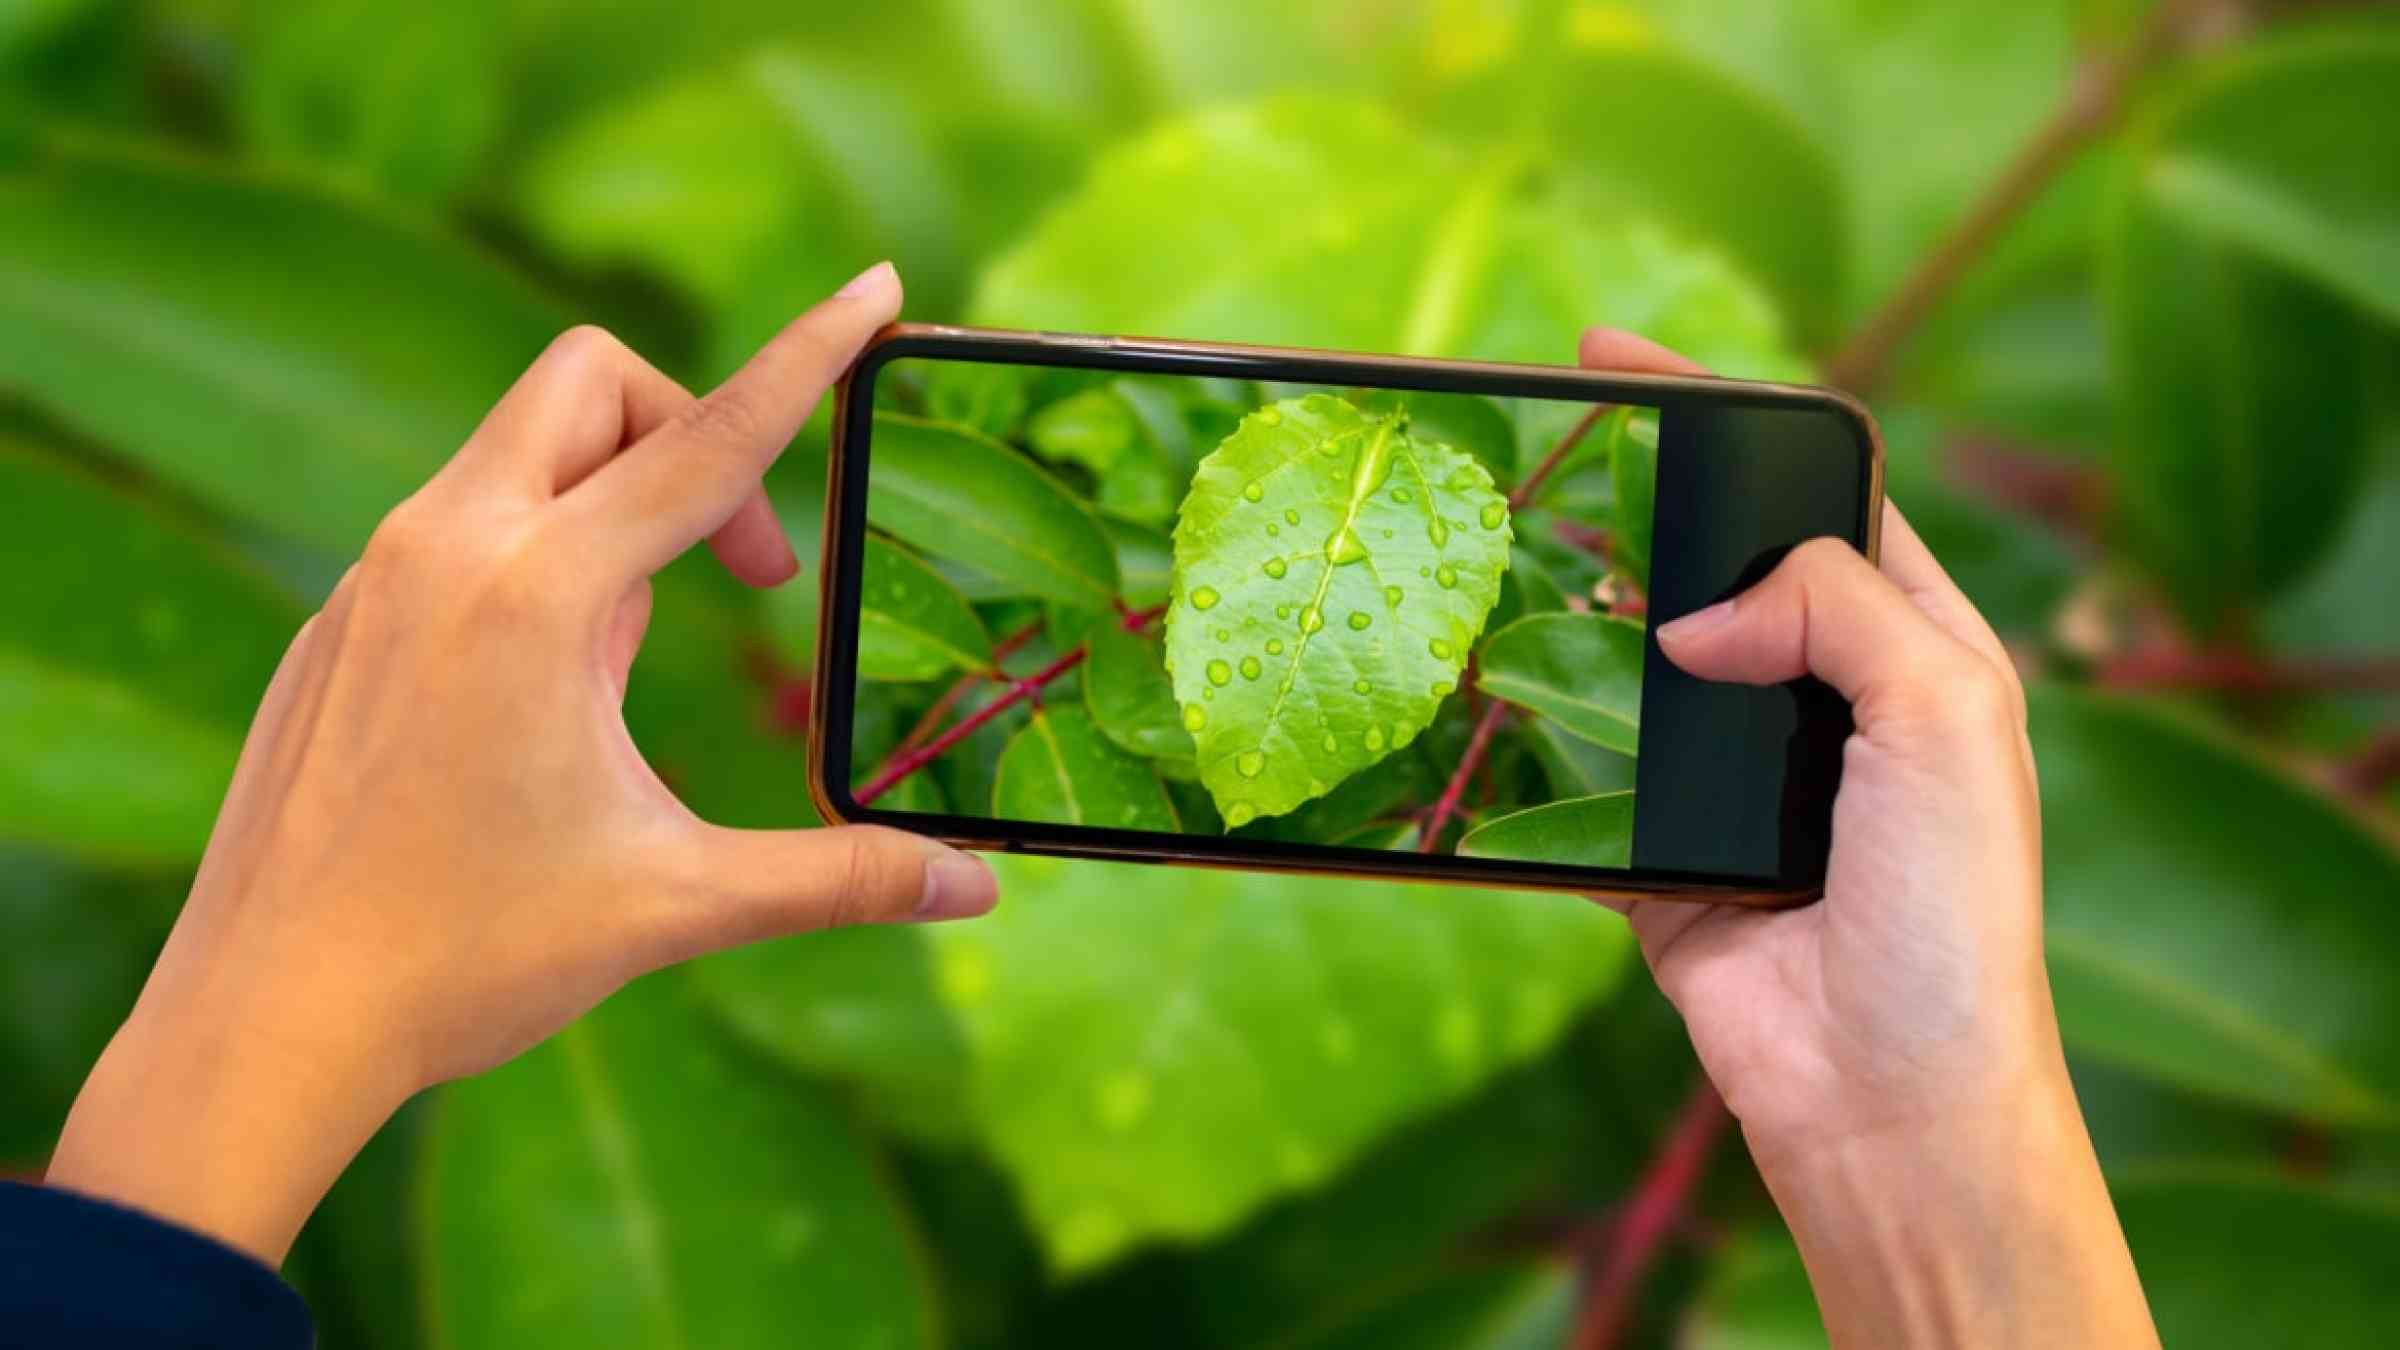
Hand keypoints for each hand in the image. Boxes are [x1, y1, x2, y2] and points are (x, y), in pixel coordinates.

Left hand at [48, 262, 995, 1263]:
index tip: (874, 286)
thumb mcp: (674, 904)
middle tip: (747, 571)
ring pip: (520, 455)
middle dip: (690, 428)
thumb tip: (977, 888)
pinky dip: (532, 570)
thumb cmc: (468, 957)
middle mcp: (445, 550)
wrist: (264, 1021)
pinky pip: (457, 534)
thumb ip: (838, 877)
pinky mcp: (337, 624)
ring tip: (626, 679)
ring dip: (611, 514)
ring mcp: (374, 580)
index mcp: (539, 596)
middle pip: (592, 383)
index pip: (712, 440)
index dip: (808, 357)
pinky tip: (531, 712)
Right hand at [1577, 329, 2156, 1347]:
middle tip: (1528, 455)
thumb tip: (1688, 615)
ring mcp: (1732, 777)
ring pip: (1629, 665)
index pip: (1812, 494)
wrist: (1886, 1095)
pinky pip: (1581, 782)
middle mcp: (1819, 698)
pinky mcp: (1657, 856)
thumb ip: (1832, 611)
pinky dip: (1529, 747)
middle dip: (1625, 509)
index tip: (1624, 358)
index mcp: (1909, 644)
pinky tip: (1475, 698)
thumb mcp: (1940, 716)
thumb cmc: (1950, 908)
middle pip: (1707, 569)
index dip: (1726, 418)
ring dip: (1564, 622)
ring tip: (1483, 565)